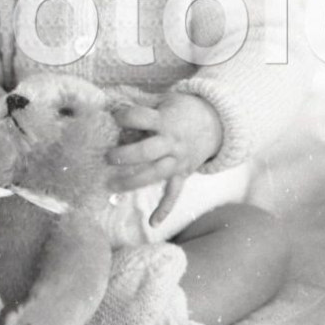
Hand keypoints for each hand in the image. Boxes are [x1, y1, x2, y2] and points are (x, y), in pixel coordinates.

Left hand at [107, 92, 222, 199]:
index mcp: (165, 120)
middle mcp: (172, 142)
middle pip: (147, 151)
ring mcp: (178, 160)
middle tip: (107, 157)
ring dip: (133, 181)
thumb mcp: (165, 101)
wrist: (216, 121)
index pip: (141, 118)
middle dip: (126, 155)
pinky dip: (165, 209)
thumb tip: (113, 109)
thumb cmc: (182, 110)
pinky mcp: (183, 173)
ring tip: (111, 185)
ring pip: (155, 174)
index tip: (114, 117)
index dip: (125, 116)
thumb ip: (143, 108)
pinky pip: (174, 193)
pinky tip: (152, 223)